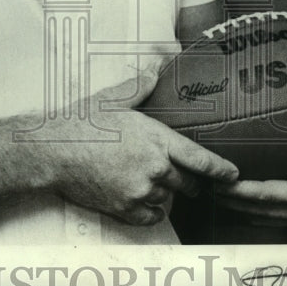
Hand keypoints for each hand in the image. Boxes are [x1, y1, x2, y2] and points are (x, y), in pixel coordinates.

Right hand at [41, 70, 238, 226]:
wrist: (53, 150)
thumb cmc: (83, 121)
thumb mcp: (115, 98)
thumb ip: (141, 86)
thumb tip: (154, 68)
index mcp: (157, 138)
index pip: (200, 158)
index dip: (221, 169)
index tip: (233, 174)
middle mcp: (154, 167)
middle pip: (188, 183)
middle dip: (190, 182)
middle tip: (183, 177)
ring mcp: (140, 190)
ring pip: (167, 199)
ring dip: (164, 193)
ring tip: (148, 180)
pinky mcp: (124, 209)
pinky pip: (150, 217)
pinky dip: (150, 211)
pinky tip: (140, 199)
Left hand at [214, 142, 286, 226]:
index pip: (265, 192)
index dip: (239, 188)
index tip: (217, 180)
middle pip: (256, 207)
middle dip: (228, 198)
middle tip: (201, 184)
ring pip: (259, 215)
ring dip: (234, 207)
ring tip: (210, 193)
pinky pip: (268, 217)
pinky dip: (249, 211)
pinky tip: (236, 204)